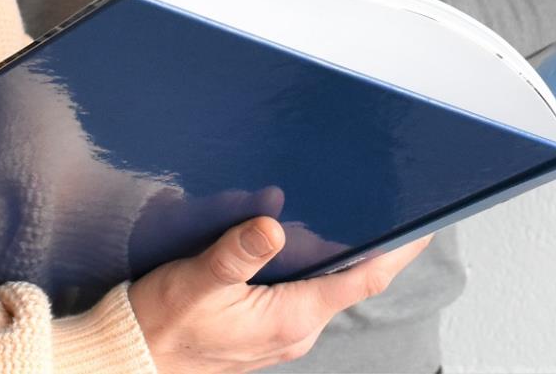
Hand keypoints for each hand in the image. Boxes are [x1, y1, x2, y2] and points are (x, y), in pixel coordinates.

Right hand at [129, 216, 428, 373]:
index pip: (364, 278)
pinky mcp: (264, 326)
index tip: (424, 223)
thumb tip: (270, 225)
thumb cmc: (161, 326)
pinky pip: (300, 289)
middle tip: (384, 197)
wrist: (131, 360)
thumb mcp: (196, 282)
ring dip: (334, 249)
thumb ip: (236, 254)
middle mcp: (296, 327)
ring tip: (345, 208)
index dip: (399, 251)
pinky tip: (293, 236)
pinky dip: (307, 261)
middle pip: (349, 277)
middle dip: (368, 239)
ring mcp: (281, 329)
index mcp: (291, 317)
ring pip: (324, 282)